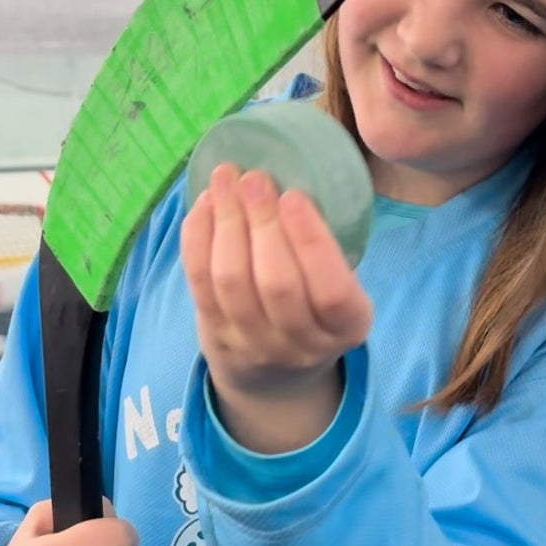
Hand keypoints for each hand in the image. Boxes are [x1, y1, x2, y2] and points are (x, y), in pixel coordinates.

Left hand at [180, 163, 372, 451]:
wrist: (278, 374)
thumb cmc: (316, 306)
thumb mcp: (341, 288)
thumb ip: (327, 248)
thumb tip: (296, 171)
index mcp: (347, 326)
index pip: (331, 289)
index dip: (311, 241)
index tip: (294, 196)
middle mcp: (302, 344)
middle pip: (276, 283)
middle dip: (262, 223)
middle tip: (254, 177)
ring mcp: (254, 345)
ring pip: (232, 281)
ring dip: (226, 222)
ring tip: (226, 178)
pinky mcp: (215, 336)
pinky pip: (199, 282)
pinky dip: (198, 238)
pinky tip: (204, 203)